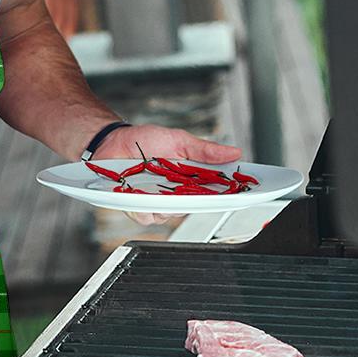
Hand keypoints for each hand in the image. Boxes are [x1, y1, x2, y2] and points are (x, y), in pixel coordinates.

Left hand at [93, 124, 242, 226]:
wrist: (113, 141)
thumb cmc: (145, 141)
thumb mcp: (179, 140)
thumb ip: (205, 151)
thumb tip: (234, 152)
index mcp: (190, 179)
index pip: (215, 192)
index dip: (230, 195)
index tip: (244, 193)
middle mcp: (176, 194)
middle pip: (195, 207)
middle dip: (198, 200)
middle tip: (194, 187)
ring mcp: (157, 202)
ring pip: (171, 214)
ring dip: (167, 202)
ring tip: (159, 183)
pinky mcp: (137, 207)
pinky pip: (147, 216)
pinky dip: (144, 206)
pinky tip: (140, 192)